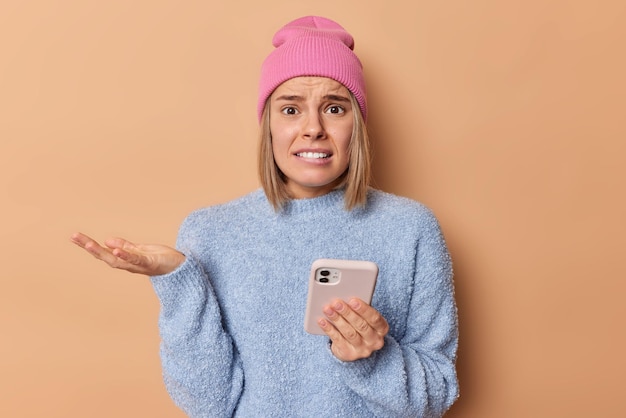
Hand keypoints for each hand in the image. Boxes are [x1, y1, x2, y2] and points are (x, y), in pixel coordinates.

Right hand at [70, 232, 185, 275]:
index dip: (89, 245)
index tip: (74, 236)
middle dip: (89, 247)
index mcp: (126, 259)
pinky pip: (136, 259)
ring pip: (116, 260)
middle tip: (74, 237)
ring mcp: (139, 265)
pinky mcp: (150, 262)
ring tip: (88, 244)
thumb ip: (126, 246)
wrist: (182, 267)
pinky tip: (115, 249)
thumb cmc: (163, 259)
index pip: (104, 252)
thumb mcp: (142, 250)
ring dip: (102, 252)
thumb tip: (108, 241)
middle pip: (105, 257)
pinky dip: (125, 255)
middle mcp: (129, 264)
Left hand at [318, 298, 388, 361]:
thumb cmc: (359, 326)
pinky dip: (329, 329)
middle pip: (361, 325)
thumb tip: (344, 297)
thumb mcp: (364, 317)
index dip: (363, 309)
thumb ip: (358, 309)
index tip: (352, 300)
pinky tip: (322, 321)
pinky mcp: (349, 354)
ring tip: (327, 309)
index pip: (375, 318)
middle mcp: (374, 341)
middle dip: (347, 312)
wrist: (354, 348)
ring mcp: (362, 350)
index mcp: (381, 328)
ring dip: (337, 319)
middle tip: (336, 302)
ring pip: (349, 333)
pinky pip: (338, 340)